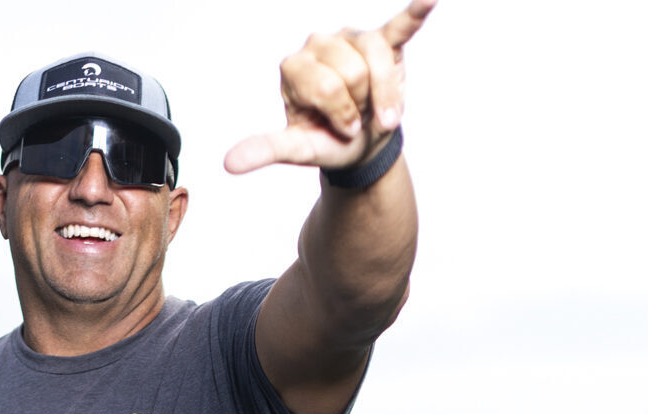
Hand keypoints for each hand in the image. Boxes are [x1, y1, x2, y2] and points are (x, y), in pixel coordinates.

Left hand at [224, 0, 435, 175]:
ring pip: (378, 60)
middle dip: (362, 107)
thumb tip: (229, 164)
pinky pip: (402, 24)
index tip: (340, 129)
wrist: (361, 144)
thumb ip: (266, 150)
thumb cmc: (327, 141)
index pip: (326, 86)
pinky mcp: (385, 38)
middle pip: (353, 72)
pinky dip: (417, 10)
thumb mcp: (297, 150)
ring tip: (379, 110)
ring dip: (386, 97)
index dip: (342, 116)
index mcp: (294, 66)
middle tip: (357, 117)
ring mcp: (352, 37)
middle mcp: (319, 42)